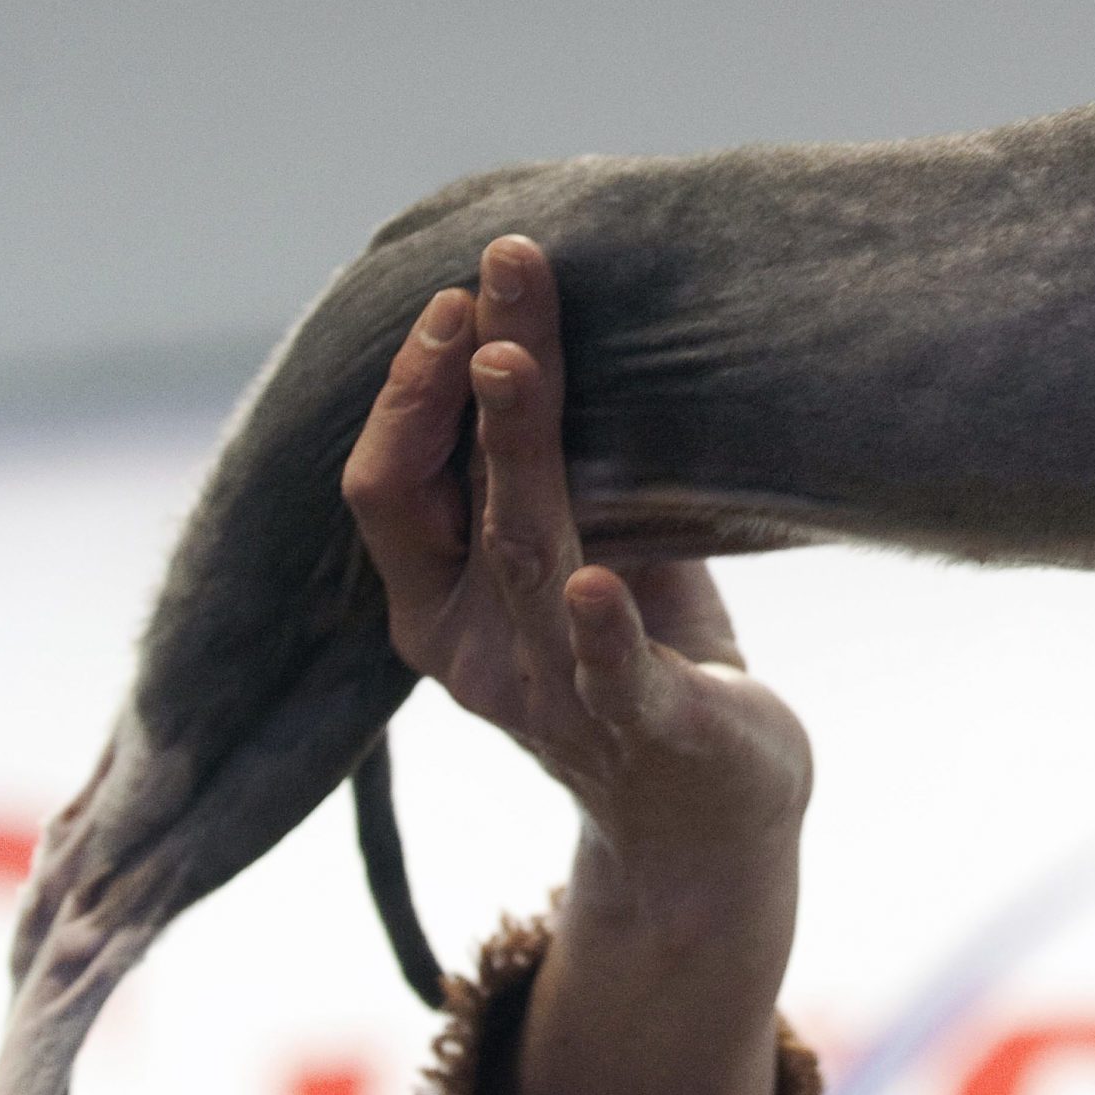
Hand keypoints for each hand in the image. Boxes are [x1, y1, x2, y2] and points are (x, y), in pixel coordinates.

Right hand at [342, 234, 809, 884]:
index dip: (411, 388)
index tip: (460, 289)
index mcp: (438, 604)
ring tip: (516, 362)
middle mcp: (470, 649)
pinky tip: (600, 582)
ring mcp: (547, 696)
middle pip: (448, 497)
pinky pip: (610, 677)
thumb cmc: (644, 657)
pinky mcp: (640, 732)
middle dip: (462, 378)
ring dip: (517, 451)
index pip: (388, 483)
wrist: (706, 819)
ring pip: (524, 559)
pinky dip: (602, 628)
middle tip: (491, 274)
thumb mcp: (590, 545)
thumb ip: (561, 466)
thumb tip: (555, 326)